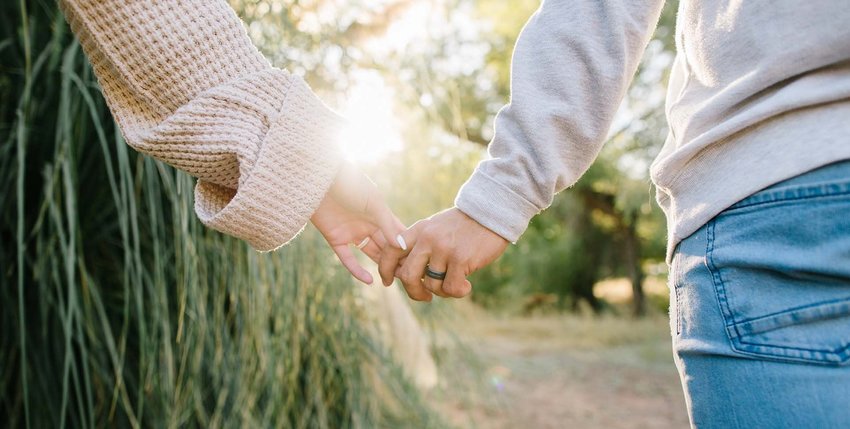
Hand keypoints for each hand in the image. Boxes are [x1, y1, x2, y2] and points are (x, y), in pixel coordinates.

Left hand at [312, 162, 404, 284]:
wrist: (320, 179)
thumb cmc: (351, 184)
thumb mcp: (373, 203)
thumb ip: (388, 225)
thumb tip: (402, 246)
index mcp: (380, 214)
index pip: (398, 234)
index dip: (408, 247)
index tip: (420, 261)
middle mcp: (368, 225)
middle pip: (386, 246)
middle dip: (397, 261)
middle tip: (409, 276)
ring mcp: (352, 233)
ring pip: (370, 254)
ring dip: (381, 267)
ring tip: (392, 281)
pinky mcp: (335, 239)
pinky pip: (348, 259)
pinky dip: (357, 270)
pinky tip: (370, 281)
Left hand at [378, 208, 508, 300]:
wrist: (491, 212)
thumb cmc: (465, 225)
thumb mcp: (437, 228)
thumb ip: (422, 245)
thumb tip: (405, 274)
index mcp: (419, 230)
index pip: (391, 250)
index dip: (386, 269)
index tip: (388, 281)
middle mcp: (428, 239)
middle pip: (407, 275)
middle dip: (414, 291)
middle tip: (425, 297)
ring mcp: (443, 249)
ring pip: (432, 285)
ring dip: (443, 291)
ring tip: (455, 284)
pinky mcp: (460, 259)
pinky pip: (451, 288)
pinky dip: (459, 292)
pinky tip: (467, 285)